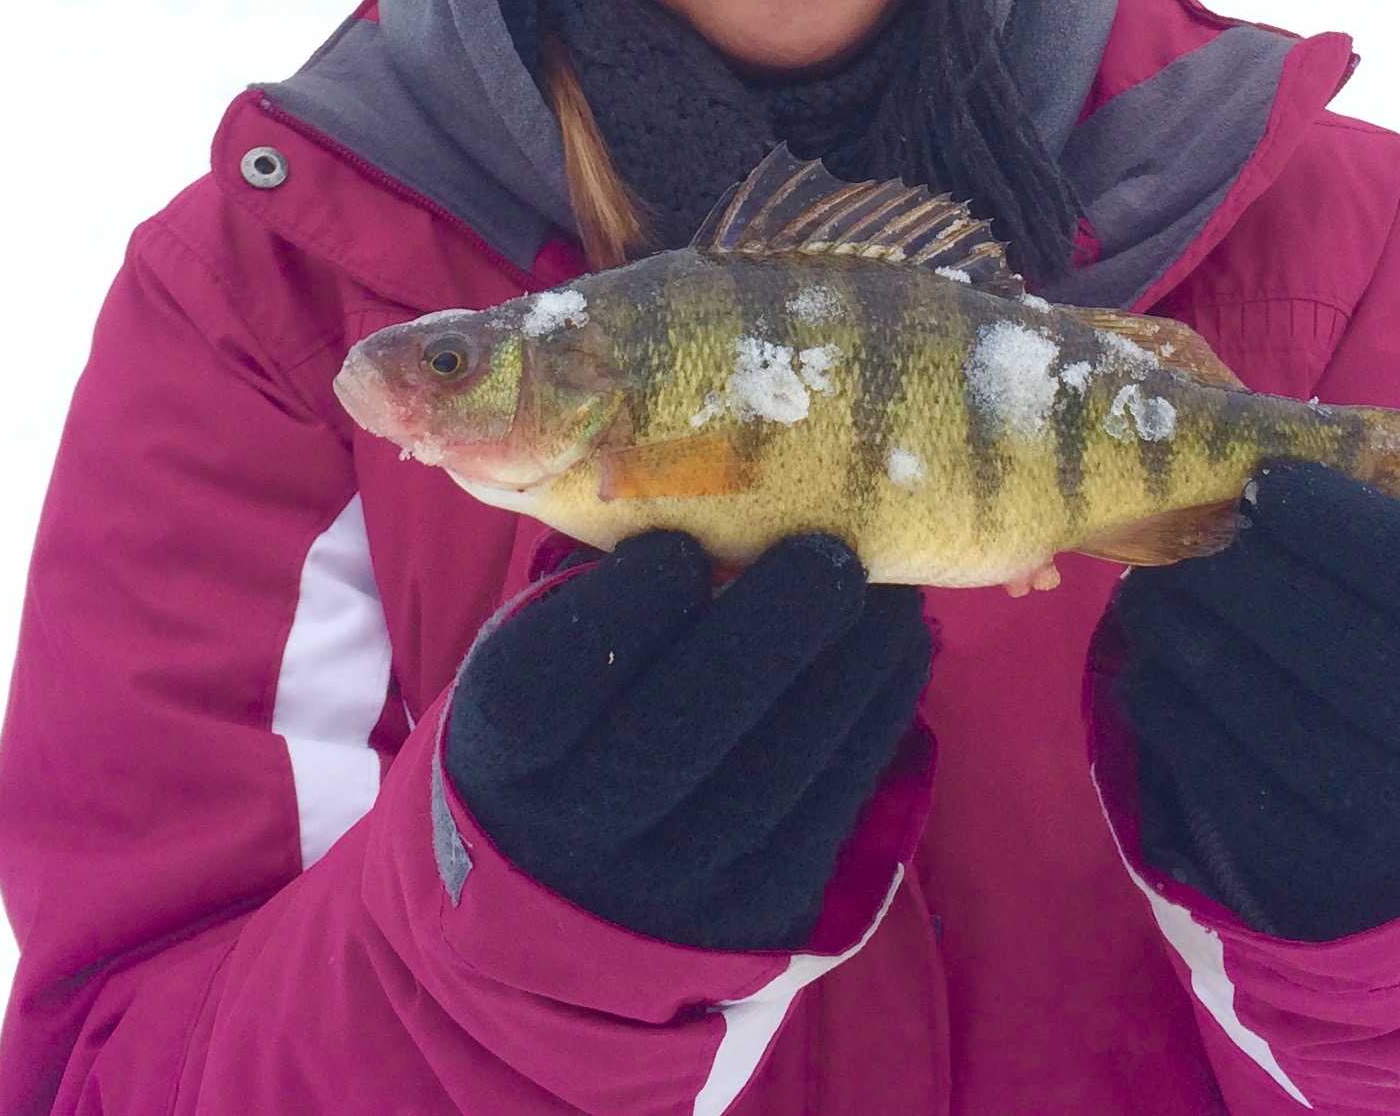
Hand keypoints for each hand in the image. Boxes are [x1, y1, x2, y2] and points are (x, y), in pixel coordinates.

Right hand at [443, 531, 931, 950]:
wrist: (562, 896)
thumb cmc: (558, 729)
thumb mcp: (534, 658)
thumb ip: (599, 588)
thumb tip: (711, 488)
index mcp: (502, 755)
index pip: (549, 685)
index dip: (626, 607)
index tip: (682, 547)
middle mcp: (575, 832)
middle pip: (676, 730)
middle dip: (769, 629)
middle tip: (829, 551)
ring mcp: (668, 885)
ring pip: (772, 771)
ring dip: (849, 668)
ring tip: (888, 592)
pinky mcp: (754, 912)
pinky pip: (827, 809)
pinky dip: (875, 718)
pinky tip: (897, 649)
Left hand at [1111, 459, 1399, 940]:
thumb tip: (1267, 480)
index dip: (1344, 524)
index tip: (1266, 484)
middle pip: (1337, 644)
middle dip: (1242, 575)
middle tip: (1188, 536)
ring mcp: (1392, 833)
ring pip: (1261, 708)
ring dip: (1185, 633)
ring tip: (1153, 591)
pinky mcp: (1312, 882)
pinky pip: (1215, 774)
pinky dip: (1167, 707)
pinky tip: (1154, 667)